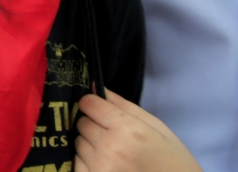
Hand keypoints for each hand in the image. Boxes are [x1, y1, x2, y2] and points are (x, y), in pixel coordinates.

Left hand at [75, 90, 201, 171]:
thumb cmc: (171, 160)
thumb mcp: (156, 127)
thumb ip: (122, 105)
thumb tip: (94, 87)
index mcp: (127, 130)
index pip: (89, 104)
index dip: (94, 104)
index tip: (101, 110)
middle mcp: (110, 148)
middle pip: (82, 123)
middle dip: (93, 125)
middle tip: (114, 136)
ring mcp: (100, 168)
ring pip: (78, 142)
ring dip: (90, 144)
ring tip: (115, 154)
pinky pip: (77, 163)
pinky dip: (87, 162)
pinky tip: (108, 166)